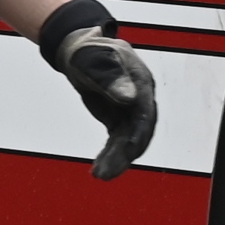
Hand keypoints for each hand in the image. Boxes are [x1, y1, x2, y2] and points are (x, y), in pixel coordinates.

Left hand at [38, 0, 156, 179]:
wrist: (79, 49)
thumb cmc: (88, 51)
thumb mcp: (94, 61)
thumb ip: (110, 79)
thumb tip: (129, 99)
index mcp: (140, 82)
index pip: (144, 112)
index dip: (139, 132)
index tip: (130, 150)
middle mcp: (140, 99)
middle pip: (138, 132)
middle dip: (124, 154)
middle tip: (107, 173)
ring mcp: (130, 110)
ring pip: (128, 141)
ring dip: (116, 160)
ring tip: (99, 175)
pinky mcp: (118, 118)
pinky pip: (117, 141)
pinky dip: (109, 155)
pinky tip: (98, 170)